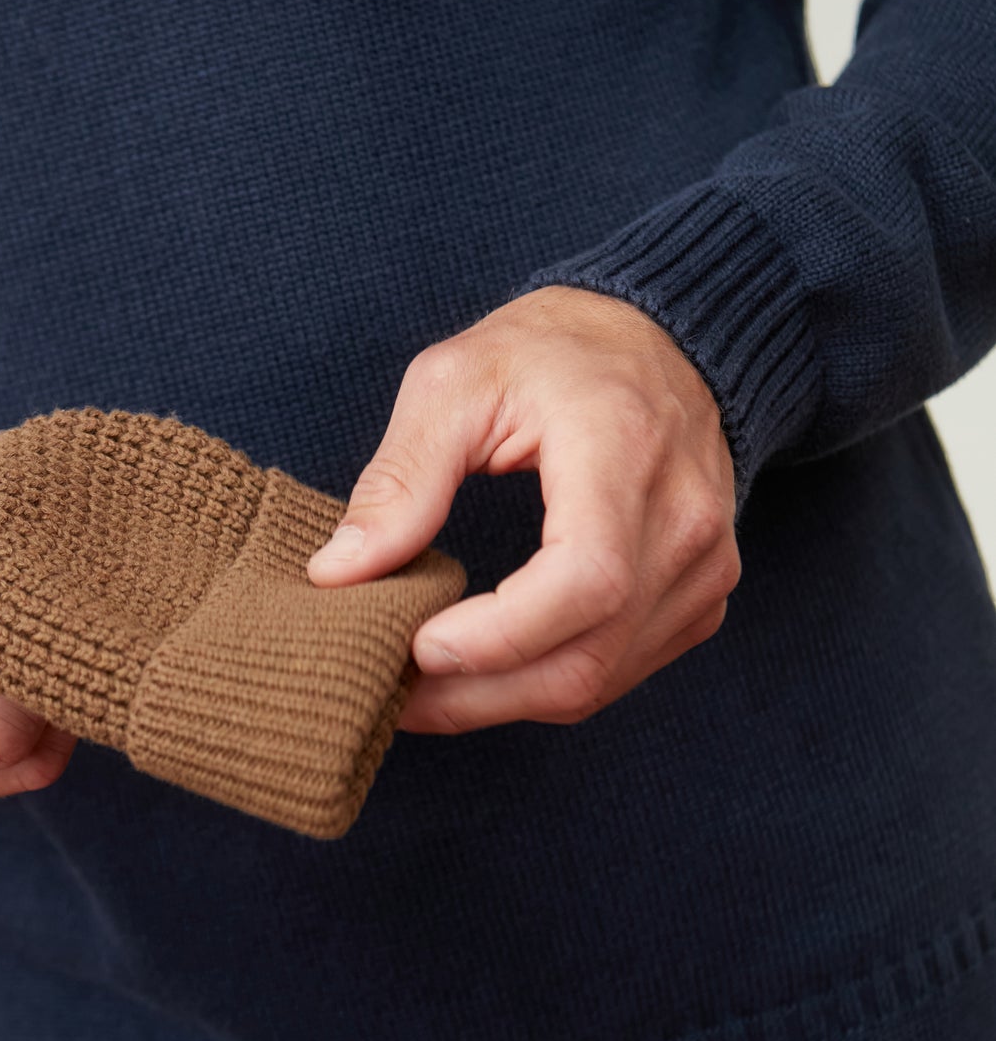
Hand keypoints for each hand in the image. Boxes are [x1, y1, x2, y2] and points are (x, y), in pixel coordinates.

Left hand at [306, 286, 740, 733]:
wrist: (659, 340)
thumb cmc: (554, 353)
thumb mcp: (455, 383)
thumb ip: (400, 478)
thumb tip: (338, 573)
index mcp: (627, 451)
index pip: (587, 579)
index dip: (499, 636)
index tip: (416, 646)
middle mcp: (684, 522)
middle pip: (588, 657)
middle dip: (476, 694)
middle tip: (391, 689)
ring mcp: (703, 569)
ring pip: (598, 681)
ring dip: (500, 700)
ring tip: (422, 684)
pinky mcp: (700, 600)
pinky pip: (617, 673)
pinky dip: (542, 683)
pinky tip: (485, 666)